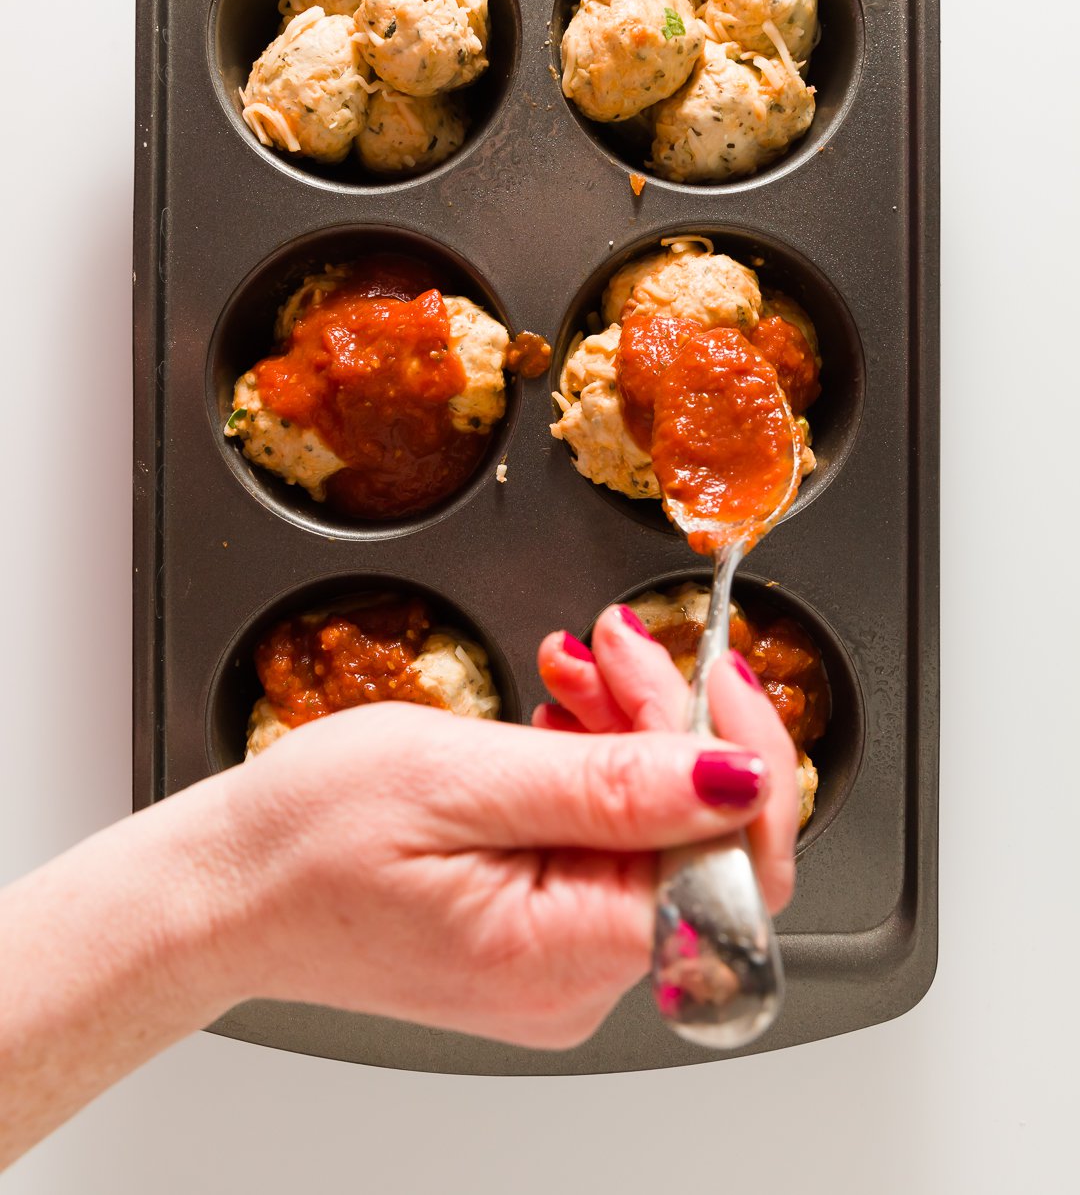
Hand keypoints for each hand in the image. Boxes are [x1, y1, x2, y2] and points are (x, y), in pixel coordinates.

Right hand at [210, 695, 776, 1047]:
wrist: (221, 889)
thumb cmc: (305, 840)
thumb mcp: (460, 779)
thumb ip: (609, 785)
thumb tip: (739, 779)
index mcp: (568, 953)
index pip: (733, 865)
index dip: (742, 753)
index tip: (706, 664)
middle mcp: (579, 978)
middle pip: (699, 840)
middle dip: (673, 723)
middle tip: (613, 643)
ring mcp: (561, 961)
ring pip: (656, 832)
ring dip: (631, 734)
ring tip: (570, 671)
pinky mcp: (540, 934)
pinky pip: (608, 844)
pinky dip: (596, 766)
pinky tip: (556, 718)